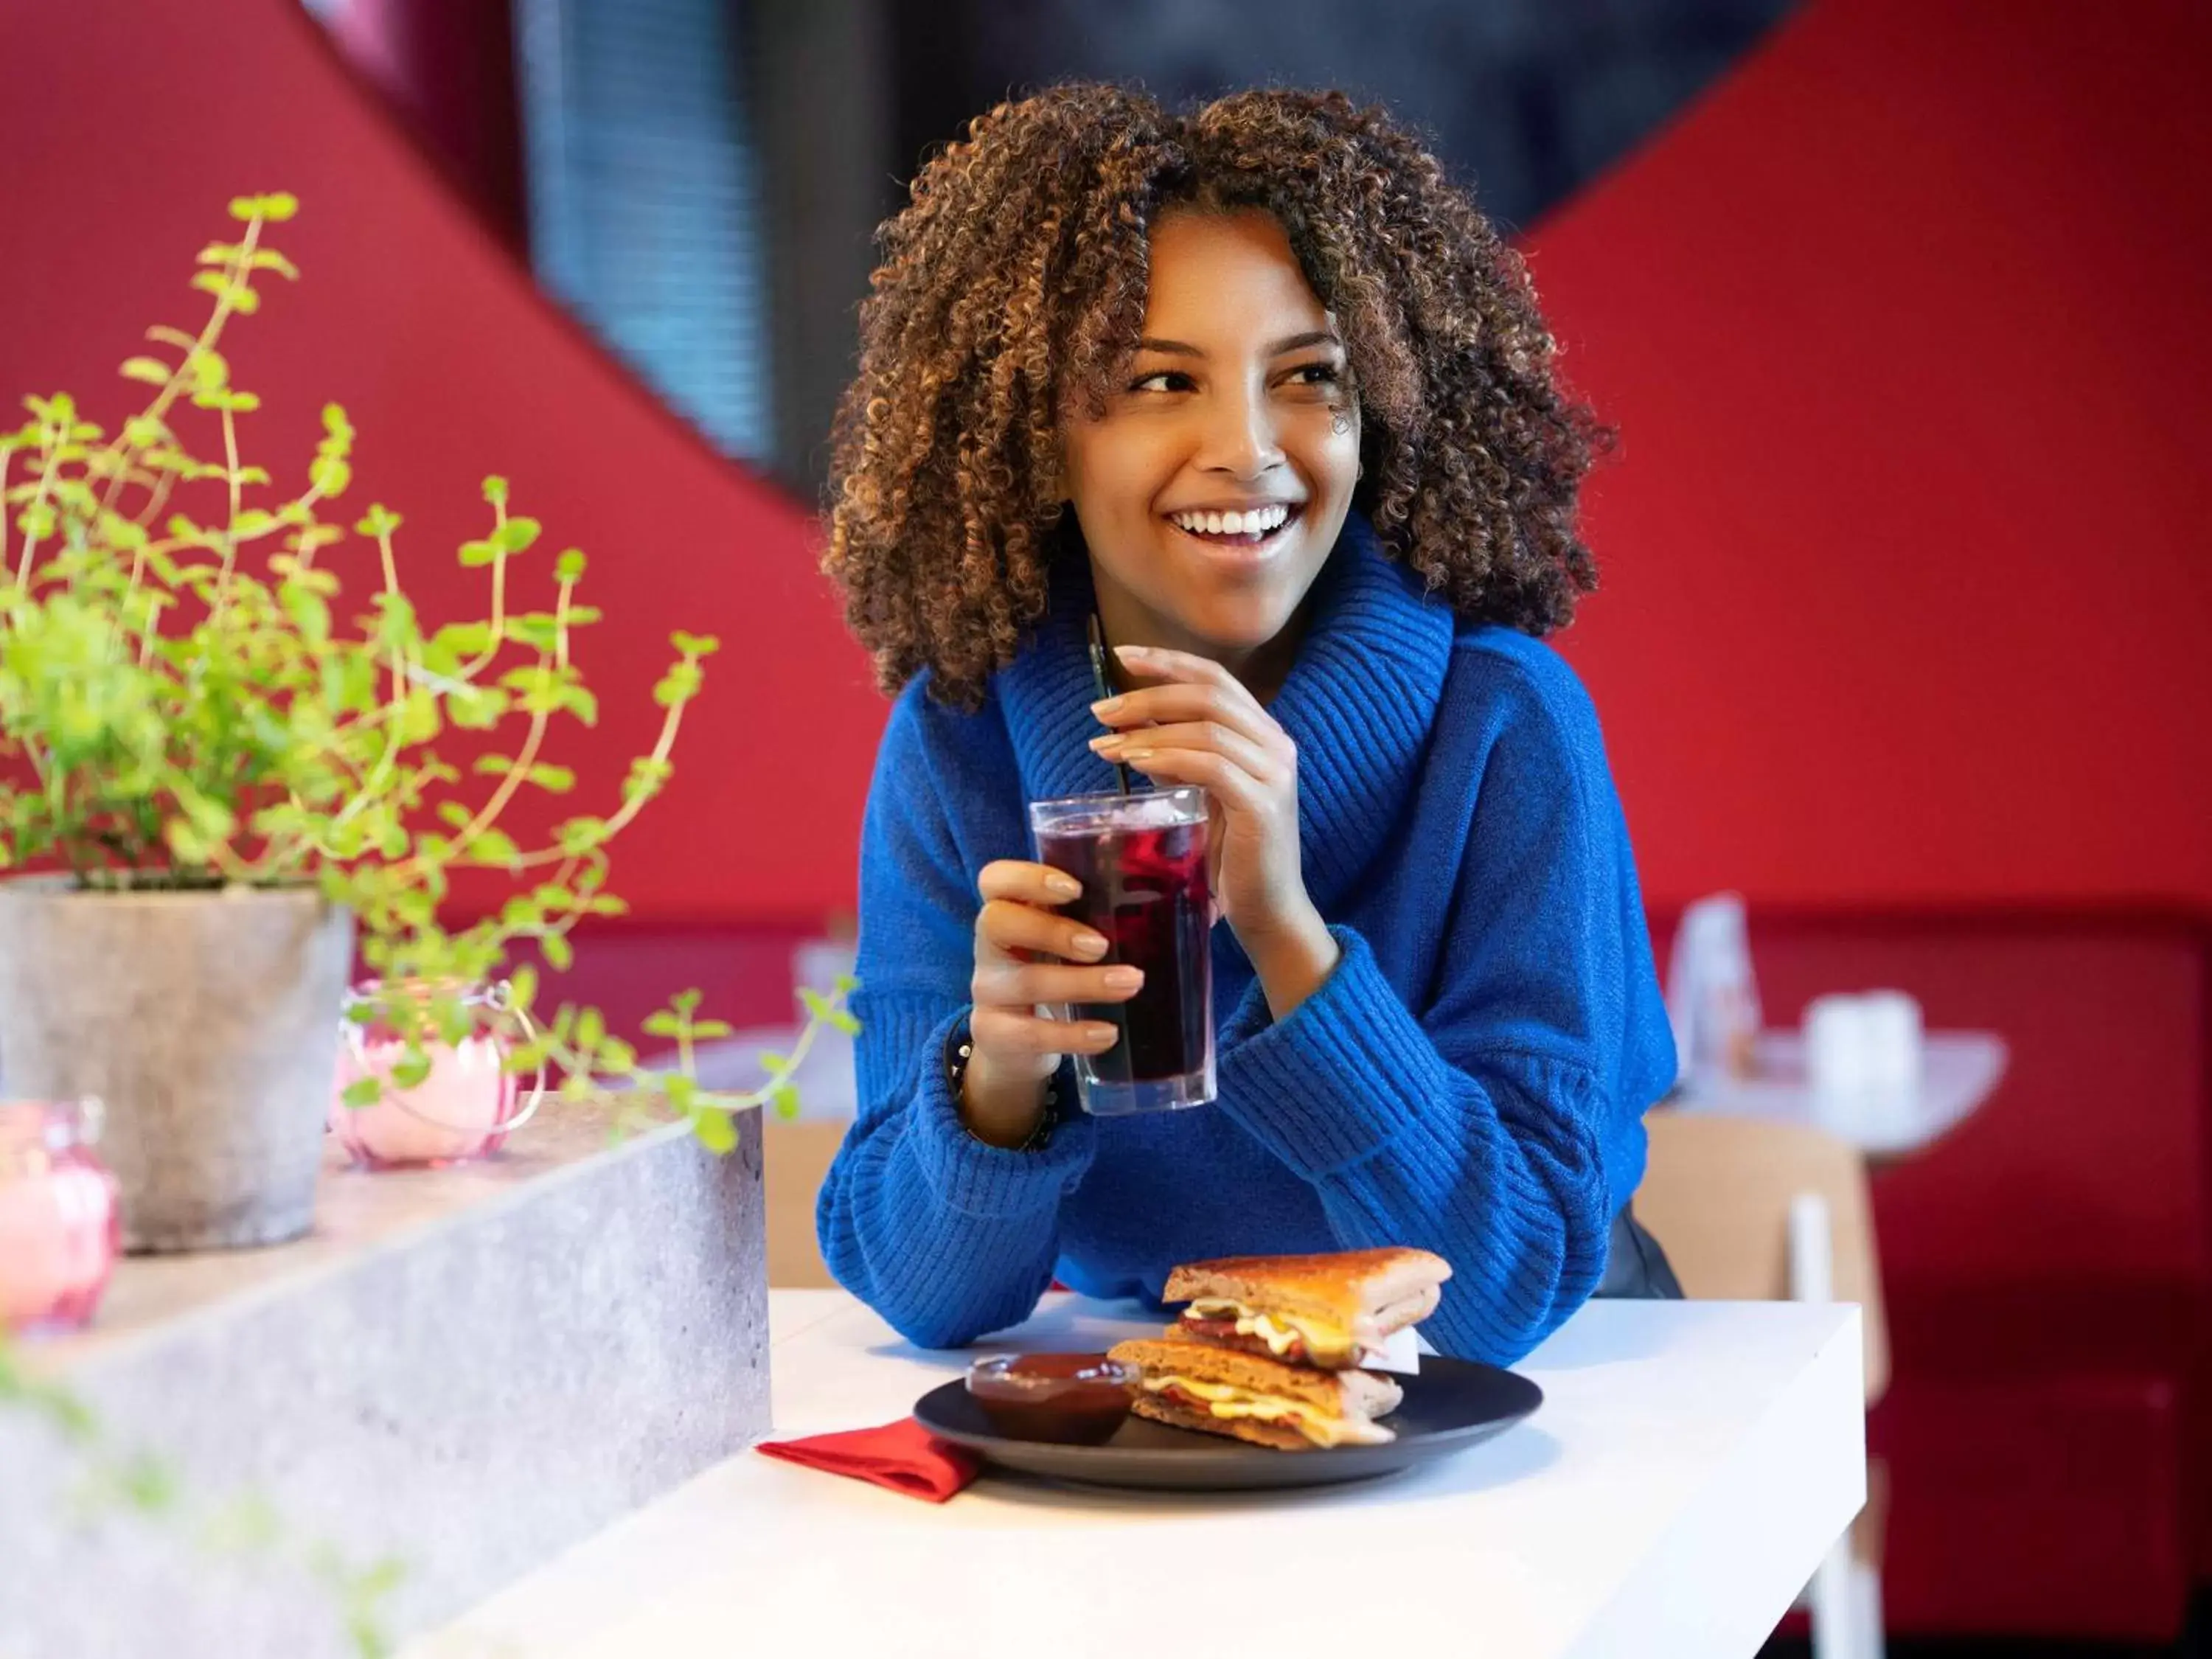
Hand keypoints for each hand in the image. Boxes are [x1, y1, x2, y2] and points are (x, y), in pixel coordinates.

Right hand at [961, 859, 1140, 1145]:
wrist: (1019, 1043)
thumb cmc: (1059, 971)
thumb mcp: (1073, 940)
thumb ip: (1117, 918)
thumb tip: (1204, 907)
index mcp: (1010, 909)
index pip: (994, 880)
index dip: (1027, 878)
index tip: (1075, 888)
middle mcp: (990, 946)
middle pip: (996, 922)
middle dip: (1053, 930)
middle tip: (1102, 944)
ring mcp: (988, 991)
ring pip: (1025, 981)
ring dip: (1081, 983)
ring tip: (1130, 983)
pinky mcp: (995, 1034)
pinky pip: (1029, 1034)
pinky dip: (1072, 1034)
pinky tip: (1107, 1033)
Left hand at [1089, 644, 1338, 1015]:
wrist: (1269, 914)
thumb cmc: (1229, 859)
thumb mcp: (1197, 796)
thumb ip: (1175, 760)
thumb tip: (1131, 730)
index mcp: (1264, 736)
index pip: (1216, 679)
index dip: (1169, 662)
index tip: (1121, 656)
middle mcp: (1277, 745)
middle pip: (1210, 693)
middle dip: (1149, 693)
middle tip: (1100, 709)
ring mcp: (1275, 773)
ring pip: (1208, 725)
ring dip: (1148, 728)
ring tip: (1104, 743)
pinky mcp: (1264, 804)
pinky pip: (1210, 764)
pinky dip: (1167, 757)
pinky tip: (1134, 763)